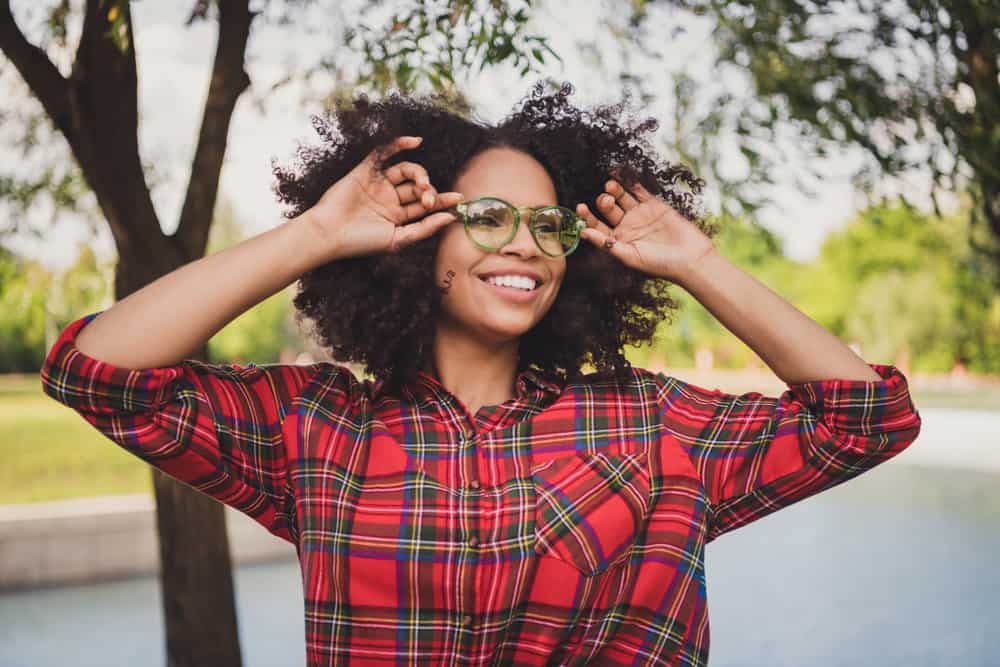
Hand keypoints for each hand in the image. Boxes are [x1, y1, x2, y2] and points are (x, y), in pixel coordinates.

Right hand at [299, 135, 462, 260]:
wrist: (329, 233)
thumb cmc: (361, 242)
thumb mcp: (398, 240)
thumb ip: (424, 229)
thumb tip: (451, 218)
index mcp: (398, 216)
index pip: (425, 204)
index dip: (443, 200)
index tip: (458, 199)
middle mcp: (390, 198)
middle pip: (418, 186)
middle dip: (428, 191)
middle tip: (428, 200)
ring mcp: (378, 183)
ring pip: (407, 170)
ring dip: (420, 174)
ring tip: (423, 185)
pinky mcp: (365, 170)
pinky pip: (383, 153)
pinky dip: (398, 144)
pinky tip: (415, 142)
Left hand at [576, 175, 715, 282]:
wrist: (690, 258)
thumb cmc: (658, 264)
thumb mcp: (630, 256)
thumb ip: (607, 244)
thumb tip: (582, 234)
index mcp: (617, 240)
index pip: (596, 226)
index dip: (587, 217)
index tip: (580, 207)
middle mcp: (626, 225)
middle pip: (608, 208)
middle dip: (604, 202)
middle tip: (606, 200)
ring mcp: (640, 213)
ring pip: (622, 197)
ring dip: (614, 190)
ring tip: (610, 185)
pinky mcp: (654, 204)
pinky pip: (639, 190)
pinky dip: (631, 182)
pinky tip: (622, 173)